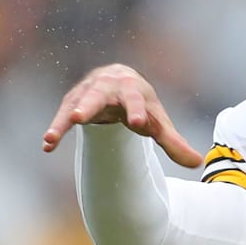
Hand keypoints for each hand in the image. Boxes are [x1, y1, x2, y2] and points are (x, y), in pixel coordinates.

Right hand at [41, 64, 202, 167]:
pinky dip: (56, 127)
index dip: (138, 111)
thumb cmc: (141, 105)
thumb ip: (173, 143)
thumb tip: (198, 163)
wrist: (121, 81)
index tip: (140, 124)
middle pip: (99, 95)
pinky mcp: (74, 100)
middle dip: (89, 105)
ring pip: (75, 103)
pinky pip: (63, 113)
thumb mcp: (158, 122)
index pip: (136, 100)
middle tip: (79, 116)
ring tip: (51, 137)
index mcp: (133, 90)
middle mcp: (108, 86)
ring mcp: (88, 92)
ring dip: (64, 118)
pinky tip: (47, 145)